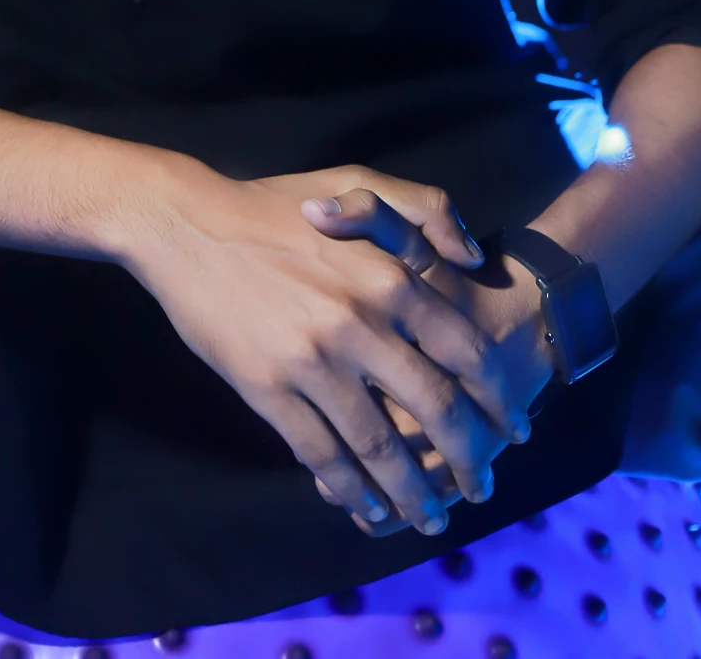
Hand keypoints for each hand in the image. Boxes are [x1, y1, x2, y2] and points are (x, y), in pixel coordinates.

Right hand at [300, 182, 553, 530]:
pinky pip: (320, 454)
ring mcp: (311, 361)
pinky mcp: (267, 390)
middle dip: (466, 458)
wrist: (188, 225)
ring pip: (378, 445)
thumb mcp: (359, 182)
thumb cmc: (278, 205)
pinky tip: (365, 507)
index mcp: (388, 275)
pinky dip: (349, 490)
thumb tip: (472, 257)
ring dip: (410, 491)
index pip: (463, 351)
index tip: (511, 431)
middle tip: (479, 489)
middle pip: (433, 408)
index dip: (495, 398)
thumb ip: (426, 208)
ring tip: (429, 517)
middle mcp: (359, 323)